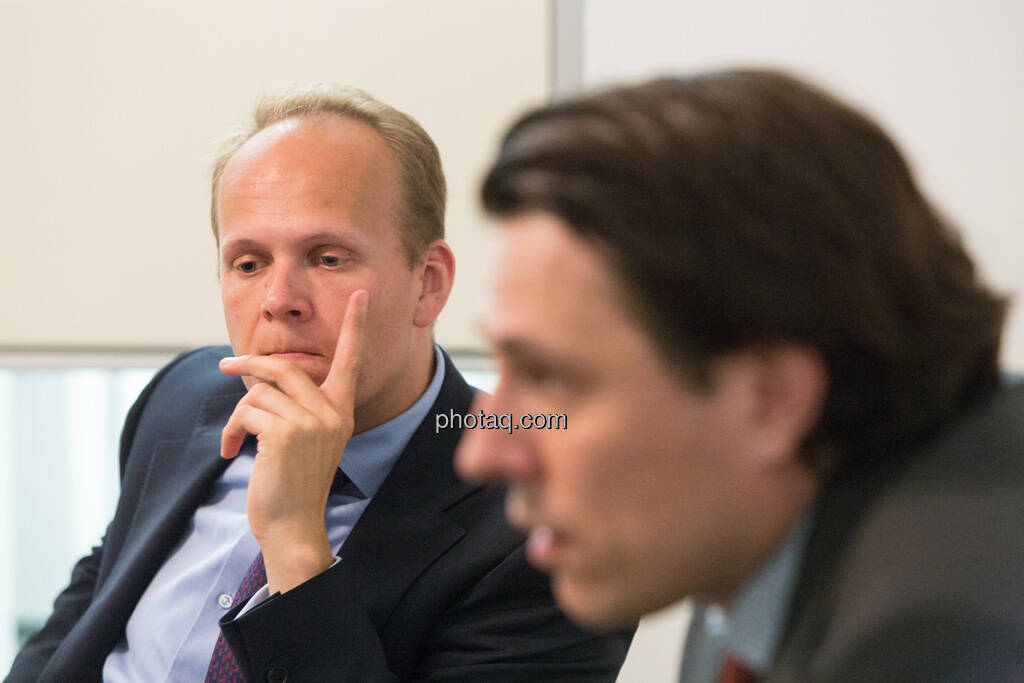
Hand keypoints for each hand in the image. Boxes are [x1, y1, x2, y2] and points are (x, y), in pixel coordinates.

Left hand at [218, 290, 367, 593]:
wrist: (292, 526)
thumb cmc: (292, 485)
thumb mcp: (304, 441)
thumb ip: (295, 408)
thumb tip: (261, 376)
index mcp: (341, 412)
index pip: (351, 361)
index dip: (355, 326)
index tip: (362, 295)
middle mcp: (332, 413)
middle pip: (285, 369)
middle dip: (250, 365)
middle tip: (226, 366)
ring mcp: (311, 423)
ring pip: (259, 394)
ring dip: (238, 416)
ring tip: (236, 441)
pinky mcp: (285, 434)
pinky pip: (248, 412)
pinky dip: (232, 430)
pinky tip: (232, 451)